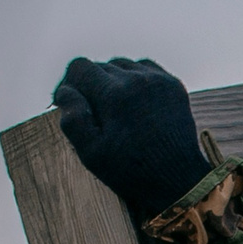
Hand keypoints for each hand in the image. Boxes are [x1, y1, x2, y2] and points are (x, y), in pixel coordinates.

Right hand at [52, 57, 210, 222]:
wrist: (177, 178)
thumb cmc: (129, 169)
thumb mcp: (90, 152)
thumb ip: (73, 118)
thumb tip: (65, 90)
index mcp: (114, 95)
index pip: (79, 67)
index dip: (69, 83)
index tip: (71, 101)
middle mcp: (138, 81)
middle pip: (100, 66)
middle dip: (91, 85)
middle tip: (93, 112)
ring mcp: (159, 81)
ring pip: (123, 65)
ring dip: (113, 80)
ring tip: (113, 107)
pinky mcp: (174, 85)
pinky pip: (145, 68)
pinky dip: (134, 79)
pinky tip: (132, 100)